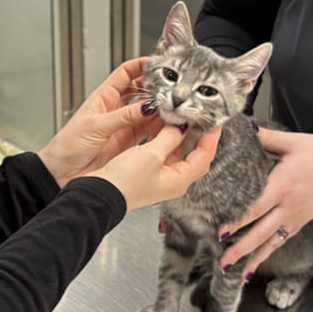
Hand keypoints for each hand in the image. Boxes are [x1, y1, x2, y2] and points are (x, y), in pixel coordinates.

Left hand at [37, 58, 162, 187]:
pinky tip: (165, 127)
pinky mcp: (128, 142)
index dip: (140, 65)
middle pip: (140, 91)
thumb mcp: (95, 126)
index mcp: (102, 98)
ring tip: (169, 109)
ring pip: (146, 112)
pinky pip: (147, 131)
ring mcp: (122, 125)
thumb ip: (123, 117)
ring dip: (158, 110)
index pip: (125, 73)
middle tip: (168, 90)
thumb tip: (146, 106)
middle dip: (155, 88)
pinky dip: (158, 128)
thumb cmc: (67, 146)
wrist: (61, 174)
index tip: (156, 63)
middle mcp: (115, 109)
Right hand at [90, 124, 221, 209]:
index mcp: (180, 180)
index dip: (211, 138)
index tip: (213, 122)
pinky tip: (157, 127)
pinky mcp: (145, 173)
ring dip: (176, 134)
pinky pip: (160, 153)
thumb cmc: (124, 182)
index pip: (205, 156)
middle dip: (195, 134)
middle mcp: (172, 180)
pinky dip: (162, 138)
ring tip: (176, 117)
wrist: (99, 194)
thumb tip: (180, 126)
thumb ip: (169, 137)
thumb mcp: (152, 154)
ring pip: (175, 152)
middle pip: (192, 154)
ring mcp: (158, 177)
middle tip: (196, 117)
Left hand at [217, 127, 312, 278]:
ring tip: (231, 271)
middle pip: (260, 231)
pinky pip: (278, 242)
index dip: (238, 221)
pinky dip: (264, 255)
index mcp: (282, 185)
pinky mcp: (298, 224)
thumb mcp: (293, 142)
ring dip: (249, 257)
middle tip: (221, 261)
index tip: (221, 231)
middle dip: (240, 248)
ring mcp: (293, 218)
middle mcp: (287, 206)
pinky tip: (251, 268)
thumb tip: (243, 129)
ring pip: (268, 242)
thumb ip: (266, 138)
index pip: (256, 206)